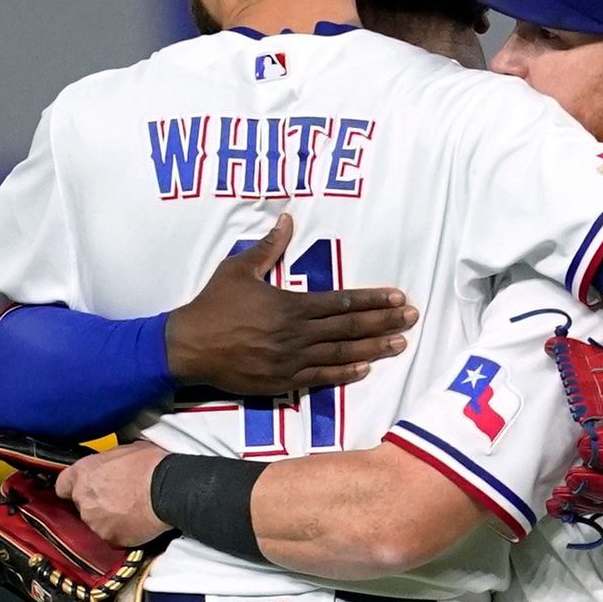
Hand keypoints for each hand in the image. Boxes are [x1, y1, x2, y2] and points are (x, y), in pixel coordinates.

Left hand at [56, 442, 171, 546]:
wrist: (168, 490)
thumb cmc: (151, 466)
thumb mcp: (125, 450)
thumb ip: (108, 461)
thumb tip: (112, 465)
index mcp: (84, 473)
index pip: (62, 485)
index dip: (73, 487)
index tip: (82, 488)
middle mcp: (84, 498)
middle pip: (81, 505)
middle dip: (96, 503)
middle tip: (118, 498)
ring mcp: (95, 522)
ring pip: (96, 523)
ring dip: (108, 519)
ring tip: (130, 511)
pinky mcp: (110, 538)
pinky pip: (112, 537)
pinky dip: (121, 532)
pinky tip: (136, 523)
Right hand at [165, 213, 417, 393]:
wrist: (189, 346)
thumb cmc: (213, 305)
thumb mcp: (238, 269)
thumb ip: (268, 247)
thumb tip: (287, 220)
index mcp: (291, 305)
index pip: (342, 302)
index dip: (373, 300)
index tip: (398, 298)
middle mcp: (297, 333)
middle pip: (350, 328)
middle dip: (384, 322)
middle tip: (413, 319)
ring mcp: (291, 360)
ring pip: (341, 354)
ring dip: (374, 349)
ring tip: (400, 344)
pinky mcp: (282, 381)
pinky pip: (320, 378)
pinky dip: (345, 374)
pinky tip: (365, 369)